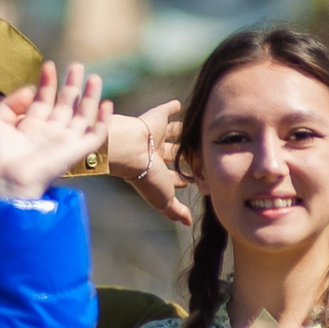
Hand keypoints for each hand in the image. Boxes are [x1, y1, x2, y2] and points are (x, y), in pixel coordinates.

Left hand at [0, 63, 111, 201]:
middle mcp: (49, 134)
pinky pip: (96, 135)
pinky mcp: (77, 151)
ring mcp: (64, 142)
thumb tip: (32, 89)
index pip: (43, 100)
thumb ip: (11, 102)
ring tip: (93, 76)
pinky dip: (104, 120)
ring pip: (83, 116)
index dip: (47, 82)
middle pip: (65, 105)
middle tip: (77, 66)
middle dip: (71, 85)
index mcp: (30, 128)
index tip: (49, 65)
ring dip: (90, 96)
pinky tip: (106, 103)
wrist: (7, 181)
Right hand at [109, 98, 189, 224]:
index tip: (195, 179)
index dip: (184, 178)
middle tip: (201, 155)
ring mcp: (155, 136)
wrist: (127, 150)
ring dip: (184, 133)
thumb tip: (187, 223)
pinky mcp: (154, 118)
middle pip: (176, 155)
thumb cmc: (144, 177)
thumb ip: (175, 210)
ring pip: (174, 135)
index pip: (174, 176)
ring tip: (197, 129)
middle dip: (187, 156)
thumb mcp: (163, 199)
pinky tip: (179, 104)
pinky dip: (172, 107)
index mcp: (156, 172)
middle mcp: (155, 154)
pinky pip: (165, 111)